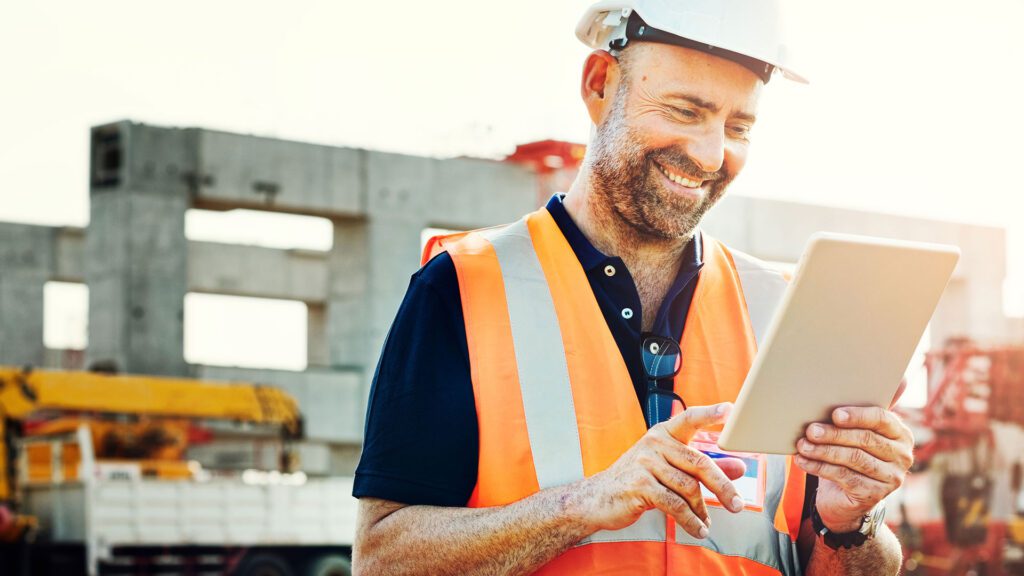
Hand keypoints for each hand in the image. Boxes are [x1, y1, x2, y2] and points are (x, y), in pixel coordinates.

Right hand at [574, 403, 746, 539]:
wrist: (598, 498)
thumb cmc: (637, 480)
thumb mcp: (670, 469)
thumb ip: (703, 467)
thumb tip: (740, 467)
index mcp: (662, 433)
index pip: (689, 418)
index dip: (710, 413)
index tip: (730, 409)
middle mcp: (654, 443)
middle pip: (699, 462)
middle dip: (722, 486)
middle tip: (738, 504)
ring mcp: (645, 463)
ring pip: (688, 487)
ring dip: (701, 510)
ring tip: (707, 522)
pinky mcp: (640, 485)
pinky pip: (674, 505)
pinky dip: (690, 520)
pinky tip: (697, 529)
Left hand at [795, 406, 913, 531]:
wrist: (845, 494)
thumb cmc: (850, 453)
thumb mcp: (856, 433)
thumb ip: (860, 412)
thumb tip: (887, 381)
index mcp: (900, 434)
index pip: (882, 420)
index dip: (858, 416)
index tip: (835, 414)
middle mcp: (902, 456)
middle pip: (865, 439)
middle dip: (834, 434)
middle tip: (810, 430)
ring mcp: (891, 478)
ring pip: (854, 458)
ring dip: (823, 450)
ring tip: (802, 445)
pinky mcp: (874, 495)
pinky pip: (844, 476)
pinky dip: (820, 467)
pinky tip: (803, 461)